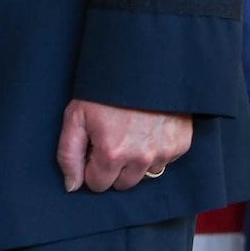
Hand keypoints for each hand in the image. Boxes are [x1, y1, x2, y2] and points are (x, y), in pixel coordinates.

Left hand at [56, 98, 192, 191]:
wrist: (142, 63)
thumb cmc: (104, 90)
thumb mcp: (75, 116)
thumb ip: (69, 155)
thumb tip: (72, 186)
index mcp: (112, 154)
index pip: (97, 184)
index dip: (91, 166)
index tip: (92, 146)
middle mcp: (141, 158)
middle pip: (122, 184)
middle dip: (112, 167)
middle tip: (110, 139)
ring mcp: (163, 153)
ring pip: (144, 174)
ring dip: (135, 161)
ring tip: (129, 132)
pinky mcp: (180, 145)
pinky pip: (164, 161)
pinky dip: (154, 150)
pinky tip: (147, 129)